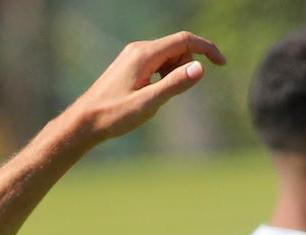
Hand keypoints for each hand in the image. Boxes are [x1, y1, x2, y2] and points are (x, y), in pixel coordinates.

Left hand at [67, 32, 225, 143]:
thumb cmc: (113, 115)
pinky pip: (157, 65)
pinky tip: (147, 96)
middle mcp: (138, 49)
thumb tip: (200, 68)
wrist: (83, 122)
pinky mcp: (129, 66)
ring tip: (154, 98)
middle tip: (168, 94)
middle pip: (178, 48)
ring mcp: (132, 56)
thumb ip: (174, 85)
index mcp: (144, 55)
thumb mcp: (147, 104)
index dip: (207, 49)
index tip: (222, 64)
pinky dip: (162, 77)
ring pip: (168, 57)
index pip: (185, 40)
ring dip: (173, 74)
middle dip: (185, 67)